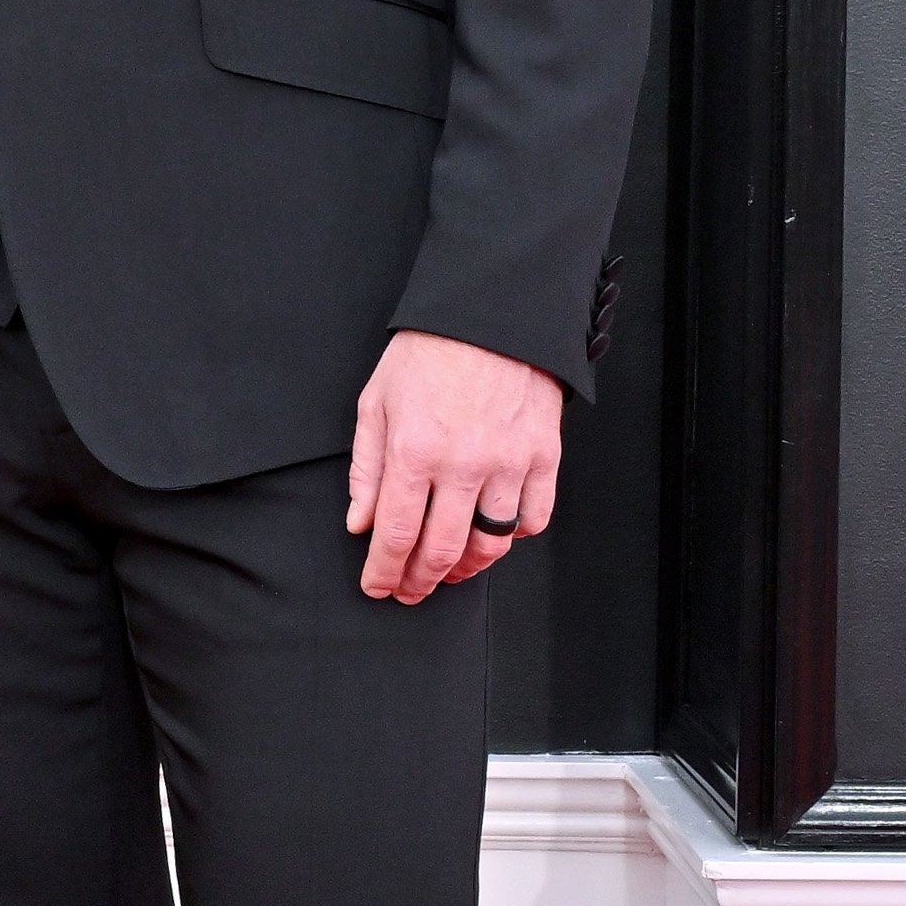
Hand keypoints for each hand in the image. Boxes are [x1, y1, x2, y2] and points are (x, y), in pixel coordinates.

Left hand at [348, 330, 564, 602]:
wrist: (492, 314)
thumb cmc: (429, 353)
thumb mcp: (377, 403)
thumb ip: (366, 468)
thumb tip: (360, 523)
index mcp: (415, 451)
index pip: (396, 535)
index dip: (384, 571)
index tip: (377, 587)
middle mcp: (464, 465)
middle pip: (441, 550)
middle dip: (419, 581)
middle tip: (408, 591)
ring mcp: (510, 463)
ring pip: (491, 544)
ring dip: (465, 568)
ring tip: (447, 572)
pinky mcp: (544, 456)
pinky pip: (534, 519)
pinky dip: (513, 537)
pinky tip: (492, 536)